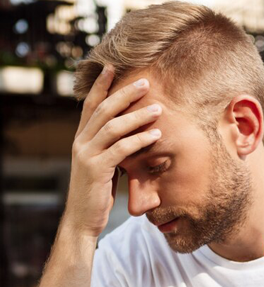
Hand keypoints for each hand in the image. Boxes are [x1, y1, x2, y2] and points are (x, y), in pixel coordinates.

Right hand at [64, 68, 161, 237]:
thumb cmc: (97, 193)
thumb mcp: (103, 165)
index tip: (111, 67)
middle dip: (124, 94)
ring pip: (112, 126)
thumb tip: (130, 135)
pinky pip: (120, 149)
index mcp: (81, 139)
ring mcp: (86, 155)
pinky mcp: (96, 170)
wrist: (83, 220)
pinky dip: (139, 140)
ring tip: (159, 109)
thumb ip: (110, 148)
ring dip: (138, 116)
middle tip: (146, 83)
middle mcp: (80, 143)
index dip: (100, 85)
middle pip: (103, 110)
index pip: (90, 105)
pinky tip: (155, 136)